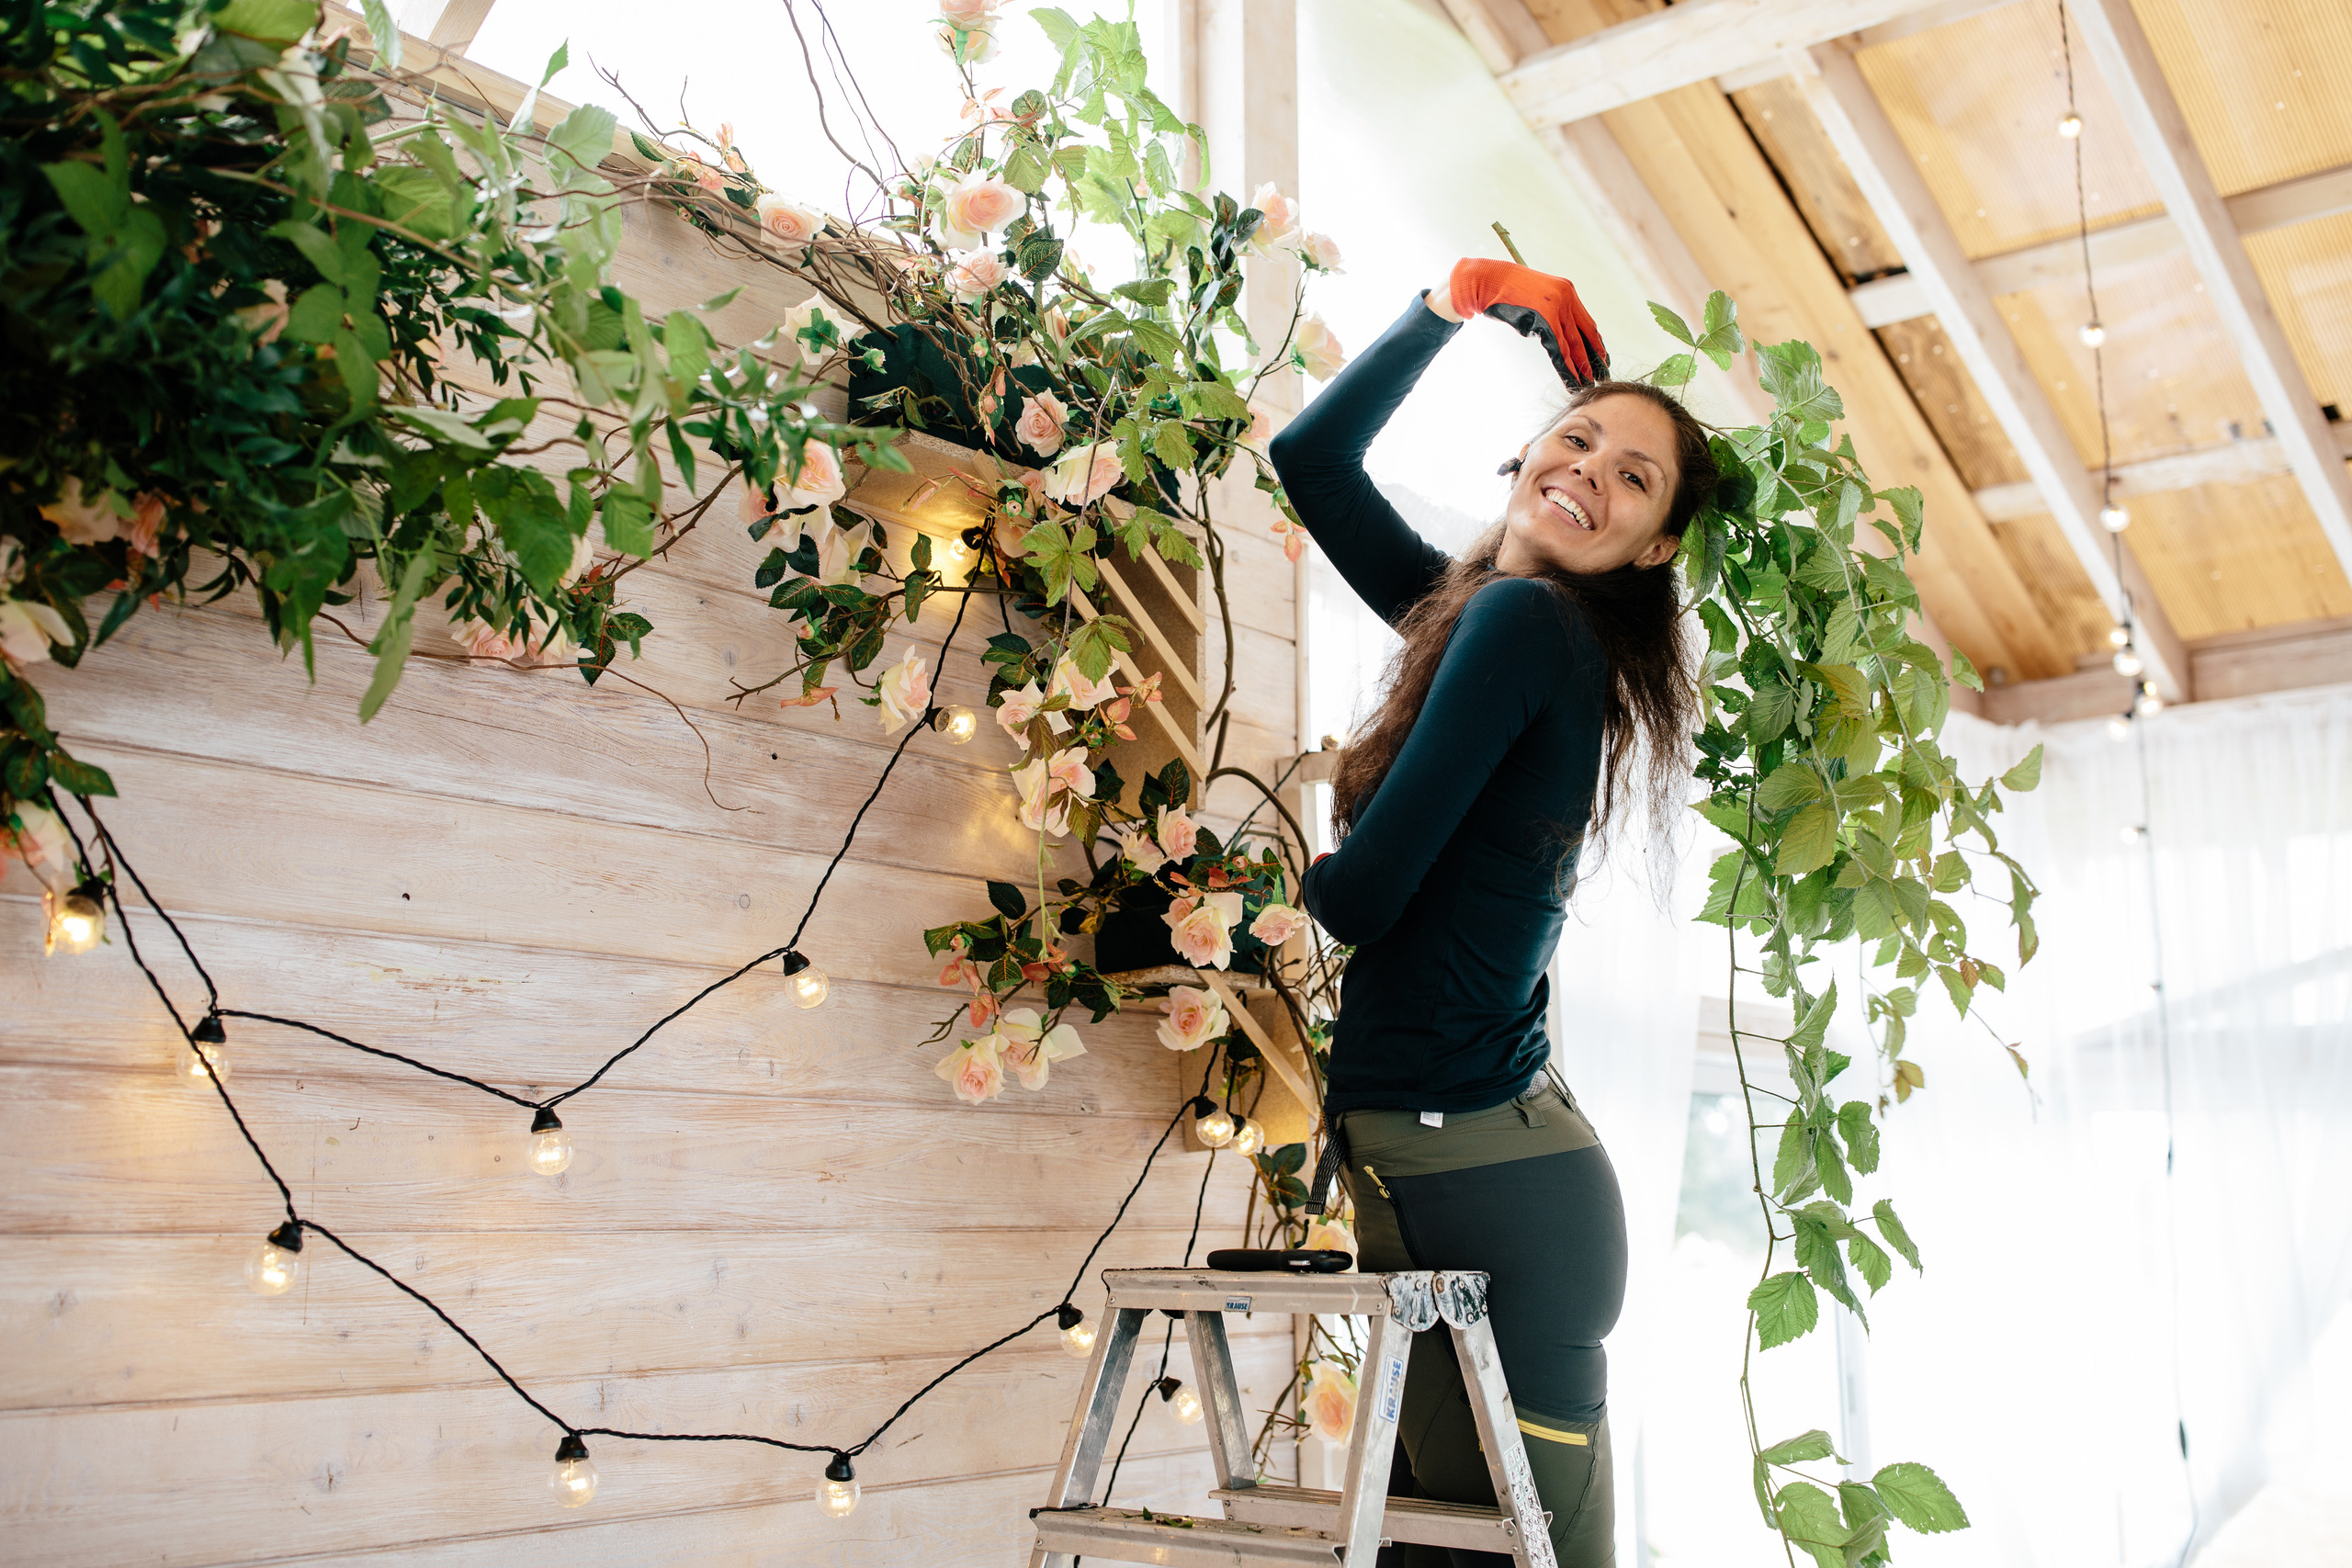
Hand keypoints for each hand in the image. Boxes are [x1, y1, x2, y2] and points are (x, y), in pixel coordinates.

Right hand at [1444, 258, 1609, 385]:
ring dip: (1582, 365)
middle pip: (1586, 333)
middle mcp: (1567, 297)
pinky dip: (1567, 365)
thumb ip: (1551, 312)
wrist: (1489, 280)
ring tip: (1588, 382)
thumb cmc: (1506, 290)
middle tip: (1602, 373)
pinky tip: (1572, 377)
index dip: (1596, 342)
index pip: (1587, 322)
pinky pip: (1560, 347)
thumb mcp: (1536, 297)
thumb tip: (1557, 335)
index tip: (1602, 358)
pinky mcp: (1545, 318)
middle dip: (1595, 356)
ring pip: (1574, 343)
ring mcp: (1557, 307)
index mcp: (1568, 290)